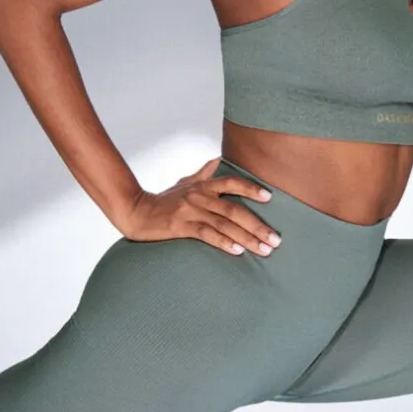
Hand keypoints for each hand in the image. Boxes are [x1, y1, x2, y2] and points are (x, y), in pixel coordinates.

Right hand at [119, 157, 281, 256]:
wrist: (136, 212)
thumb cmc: (163, 200)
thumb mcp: (184, 183)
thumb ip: (203, 173)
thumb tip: (218, 160)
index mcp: (203, 186)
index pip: (232, 182)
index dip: (251, 188)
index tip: (270, 198)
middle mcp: (199, 196)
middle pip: (235, 209)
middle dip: (258, 225)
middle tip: (276, 240)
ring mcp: (190, 211)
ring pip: (225, 224)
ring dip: (247, 238)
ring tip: (264, 250)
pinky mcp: (181, 226)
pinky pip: (206, 234)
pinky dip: (223, 242)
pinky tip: (237, 251)